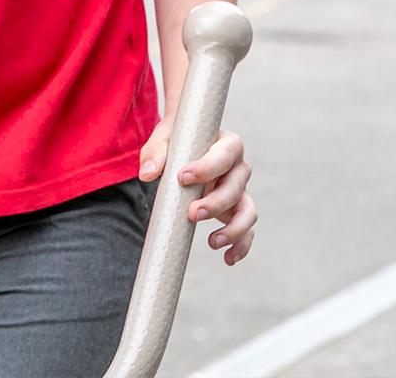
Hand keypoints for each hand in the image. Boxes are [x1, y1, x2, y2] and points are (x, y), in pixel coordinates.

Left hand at [138, 122, 255, 264]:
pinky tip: (228, 258)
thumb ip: (156, 152)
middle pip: (236, 187)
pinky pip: (247, 230)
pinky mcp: (237, 209)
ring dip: (234, 229)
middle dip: (215, 203)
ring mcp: (240, 190)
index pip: (224, 155)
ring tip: (212, 242)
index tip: (183, 177)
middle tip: (192, 214)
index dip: (207, 168)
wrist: (189, 144)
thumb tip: (147, 174)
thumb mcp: (165, 138)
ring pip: (248, 211)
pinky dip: (241, 245)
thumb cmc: (179, 140)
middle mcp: (238, 168)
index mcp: (226, 144)